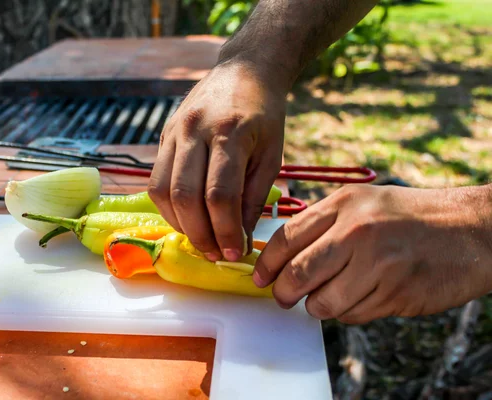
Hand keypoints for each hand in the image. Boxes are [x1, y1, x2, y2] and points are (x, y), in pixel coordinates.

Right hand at [148, 60, 286, 261]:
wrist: (244, 71)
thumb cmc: (265, 116)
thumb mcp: (272, 155)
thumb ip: (253, 197)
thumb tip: (239, 239)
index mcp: (229, 133)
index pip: (220, 194)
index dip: (226, 231)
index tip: (236, 253)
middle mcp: (194, 130)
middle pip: (185, 196)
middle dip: (200, 234)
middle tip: (217, 254)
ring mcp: (173, 131)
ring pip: (162, 190)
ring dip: (180, 224)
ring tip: (202, 240)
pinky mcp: (163, 136)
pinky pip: (155, 180)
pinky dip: (169, 208)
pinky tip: (187, 219)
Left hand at [253, 184, 491, 323]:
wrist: (471, 230)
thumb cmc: (410, 217)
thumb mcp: (364, 203)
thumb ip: (324, 225)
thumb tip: (282, 257)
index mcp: (344, 204)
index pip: (286, 237)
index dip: (266, 263)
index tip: (260, 277)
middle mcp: (357, 231)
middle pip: (297, 274)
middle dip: (284, 293)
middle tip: (284, 297)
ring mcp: (378, 263)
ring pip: (323, 302)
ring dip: (319, 306)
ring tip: (332, 295)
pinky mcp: (396, 292)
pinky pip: (353, 315)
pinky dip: (349, 312)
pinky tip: (365, 296)